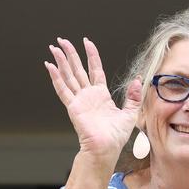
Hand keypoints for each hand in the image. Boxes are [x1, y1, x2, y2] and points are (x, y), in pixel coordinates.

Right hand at [45, 37, 141, 158]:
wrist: (106, 148)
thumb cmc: (116, 136)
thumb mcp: (130, 113)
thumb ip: (133, 96)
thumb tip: (138, 80)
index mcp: (101, 95)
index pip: (95, 70)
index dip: (91, 55)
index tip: (87, 42)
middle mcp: (88, 95)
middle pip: (77, 69)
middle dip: (70, 54)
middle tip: (62, 40)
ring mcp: (79, 100)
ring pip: (68, 76)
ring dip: (61, 61)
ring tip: (54, 47)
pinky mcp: (73, 106)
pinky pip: (62, 89)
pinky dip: (56, 77)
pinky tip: (50, 66)